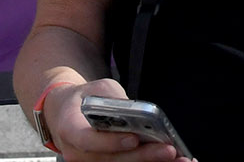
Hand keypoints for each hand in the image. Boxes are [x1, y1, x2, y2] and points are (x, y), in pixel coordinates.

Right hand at [43, 76, 181, 161]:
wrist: (65, 111)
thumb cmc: (85, 98)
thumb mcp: (99, 89)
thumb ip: (116, 100)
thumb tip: (137, 112)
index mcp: (70, 129)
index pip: (88, 140)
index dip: (111, 142)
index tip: (134, 139)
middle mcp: (75, 151)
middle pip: (110, 159)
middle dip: (142, 156)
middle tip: (169, 151)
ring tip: (178, 159)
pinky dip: (145, 161)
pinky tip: (168, 160)